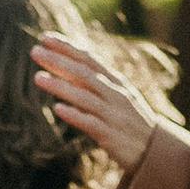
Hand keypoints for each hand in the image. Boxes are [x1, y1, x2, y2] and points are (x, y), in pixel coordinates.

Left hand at [33, 32, 160, 173]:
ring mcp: (113, 114)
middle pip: (84, 73)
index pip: (88, 59)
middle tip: (34, 51)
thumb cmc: (130, 120)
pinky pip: (90, 123)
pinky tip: (57, 109)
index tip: (45, 38)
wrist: (154, 151)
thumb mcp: (117, 96)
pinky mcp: (110, 135)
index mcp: (115, 82)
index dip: (67, 47)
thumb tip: (66, 67)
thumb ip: (95, 82)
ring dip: (60, 86)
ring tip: (37, 78)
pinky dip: (75, 115)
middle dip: (59, 61)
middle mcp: (115, 94)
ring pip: (84, 96)